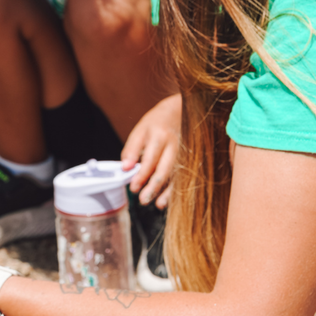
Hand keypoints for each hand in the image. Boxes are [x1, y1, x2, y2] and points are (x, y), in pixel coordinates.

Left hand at [121, 93, 180, 207]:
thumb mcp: (140, 130)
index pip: (149, 159)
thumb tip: (124, 168)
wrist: (180, 111)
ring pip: (176, 176)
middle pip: (164, 169)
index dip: (141, 175)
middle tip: (142, 200)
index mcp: (159, 136)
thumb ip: (131, 149)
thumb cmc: (156, 123)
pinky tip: (167, 199)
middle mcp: (173, 145)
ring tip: (156, 204)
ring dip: (166, 192)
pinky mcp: (190, 159)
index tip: (133, 187)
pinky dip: (175, 189)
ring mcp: (184, 152)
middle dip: (153, 187)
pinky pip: (183, 177)